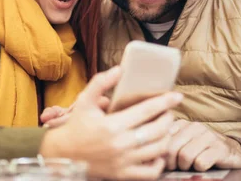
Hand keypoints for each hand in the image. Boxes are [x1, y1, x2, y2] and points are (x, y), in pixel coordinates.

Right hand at [40, 66, 183, 179]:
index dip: (165, 102)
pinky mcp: (122, 175)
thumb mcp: (84, 101)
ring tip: (164, 129)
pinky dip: (159, 162)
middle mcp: (120, 145)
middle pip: (157, 130)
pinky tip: (157, 152)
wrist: (63, 155)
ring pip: (158, 150)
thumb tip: (119, 69)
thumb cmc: (76, 126)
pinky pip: (150, 172)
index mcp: (112, 125)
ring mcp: (123, 162)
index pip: (147, 110)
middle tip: (168, 112)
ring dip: (166, 137)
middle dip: (168, 118)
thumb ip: (101, 83)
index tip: (176, 96)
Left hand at [166, 119, 240, 171]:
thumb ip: (169, 143)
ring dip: (185, 166)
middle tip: (176, 167)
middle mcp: (195, 126)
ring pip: (185, 155)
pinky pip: (200, 162)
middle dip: (171, 162)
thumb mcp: (184, 142)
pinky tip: (202, 165)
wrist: (232, 151)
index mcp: (183, 123)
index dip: (161, 153)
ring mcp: (208, 136)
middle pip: (172, 147)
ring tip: (189, 166)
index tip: (165, 161)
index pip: (163, 137)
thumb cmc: (202, 149)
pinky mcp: (219, 148)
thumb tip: (153, 155)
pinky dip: (199, 168)